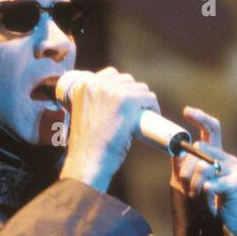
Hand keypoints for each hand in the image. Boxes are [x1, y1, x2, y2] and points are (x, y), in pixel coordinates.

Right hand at [59, 67, 160, 192]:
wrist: (88, 160)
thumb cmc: (86, 146)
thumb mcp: (83, 115)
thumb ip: (92, 104)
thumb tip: (110, 104)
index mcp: (84, 85)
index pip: (110, 75)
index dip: (121, 87)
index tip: (125, 101)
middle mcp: (97, 84)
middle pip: (126, 80)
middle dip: (133, 93)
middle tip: (135, 111)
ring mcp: (114, 91)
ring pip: (140, 88)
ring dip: (144, 100)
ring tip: (143, 115)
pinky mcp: (128, 101)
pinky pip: (149, 97)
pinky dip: (153, 106)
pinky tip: (153, 114)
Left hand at [170, 106, 236, 235]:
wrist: (230, 228)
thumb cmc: (211, 206)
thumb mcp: (193, 184)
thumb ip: (184, 167)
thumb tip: (175, 152)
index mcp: (218, 155)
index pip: (212, 129)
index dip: (200, 118)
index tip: (187, 111)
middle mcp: (227, 158)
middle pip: (200, 148)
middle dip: (186, 169)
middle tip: (185, 187)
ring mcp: (235, 169)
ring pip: (202, 166)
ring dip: (193, 186)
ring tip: (198, 200)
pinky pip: (211, 183)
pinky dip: (204, 196)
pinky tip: (209, 205)